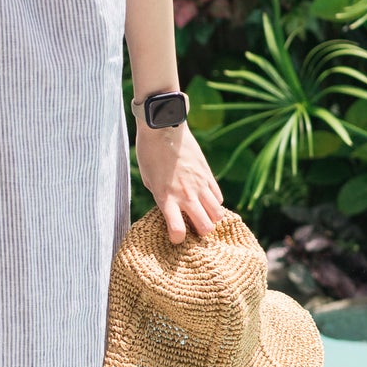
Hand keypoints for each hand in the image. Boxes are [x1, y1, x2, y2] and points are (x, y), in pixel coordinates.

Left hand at [134, 122, 226, 239]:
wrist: (163, 128)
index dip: (177, 239)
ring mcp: (199, 185)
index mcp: (166, 198)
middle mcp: (186, 195)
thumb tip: (171, 207)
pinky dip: (214, 203)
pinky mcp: (207, 174)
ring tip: (202, 215)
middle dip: (201, 232)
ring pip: (218, 214)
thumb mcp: (148, 179)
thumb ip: (161, 196)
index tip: (175, 237)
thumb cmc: (149, 153)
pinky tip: (205, 200)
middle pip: (206, 227)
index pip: (178, 231)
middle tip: (193, 227)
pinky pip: (218, 196)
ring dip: (211, 218)